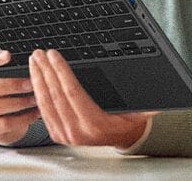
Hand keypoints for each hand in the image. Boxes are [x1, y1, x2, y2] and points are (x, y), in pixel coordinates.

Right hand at [0, 51, 40, 144]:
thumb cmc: (4, 96)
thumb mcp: (3, 81)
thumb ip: (13, 71)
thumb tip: (36, 62)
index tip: (8, 55)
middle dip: (11, 85)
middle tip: (30, 84)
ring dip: (18, 102)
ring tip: (35, 99)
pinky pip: (5, 123)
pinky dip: (23, 118)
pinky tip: (36, 113)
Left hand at [29, 49, 157, 148]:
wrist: (121, 139)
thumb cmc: (128, 121)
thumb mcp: (138, 111)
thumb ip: (145, 104)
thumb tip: (157, 94)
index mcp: (95, 124)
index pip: (72, 92)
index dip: (61, 71)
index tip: (54, 55)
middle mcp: (77, 132)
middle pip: (55, 96)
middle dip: (45, 71)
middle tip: (39, 53)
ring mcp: (65, 135)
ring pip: (45, 103)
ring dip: (38, 79)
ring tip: (34, 61)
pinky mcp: (58, 135)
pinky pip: (44, 112)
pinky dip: (38, 93)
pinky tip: (35, 78)